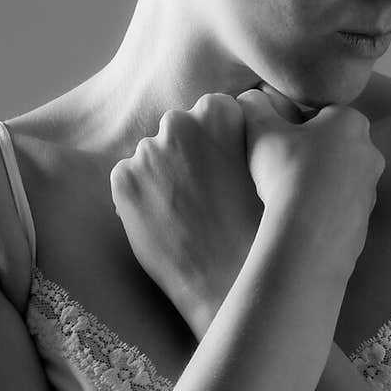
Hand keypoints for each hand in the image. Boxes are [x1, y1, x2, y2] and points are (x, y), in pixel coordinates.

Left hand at [109, 92, 262, 337]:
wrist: (229, 280)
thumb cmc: (261, 228)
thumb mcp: (267, 167)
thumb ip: (242, 137)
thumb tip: (226, 134)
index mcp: (221, 110)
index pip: (213, 111)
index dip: (221, 143)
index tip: (231, 169)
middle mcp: (180, 121)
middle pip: (179, 129)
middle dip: (189, 154)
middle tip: (209, 194)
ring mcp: (147, 151)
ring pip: (153, 157)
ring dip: (165, 177)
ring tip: (189, 215)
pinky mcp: (123, 180)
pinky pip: (129, 180)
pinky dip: (142, 198)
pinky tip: (167, 223)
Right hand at [236, 87, 384, 274]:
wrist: (310, 232)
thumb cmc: (286, 171)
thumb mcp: (260, 129)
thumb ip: (254, 104)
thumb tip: (252, 96)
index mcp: (350, 120)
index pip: (320, 113)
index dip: (294, 124)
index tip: (277, 141)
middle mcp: (369, 150)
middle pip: (333, 144)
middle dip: (310, 152)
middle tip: (280, 167)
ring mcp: (371, 186)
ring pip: (338, 176)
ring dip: (317, 181)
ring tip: (288, 195)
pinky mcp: (366, 217)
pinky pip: (340, 206)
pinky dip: (323, 208)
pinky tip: (301, 216)